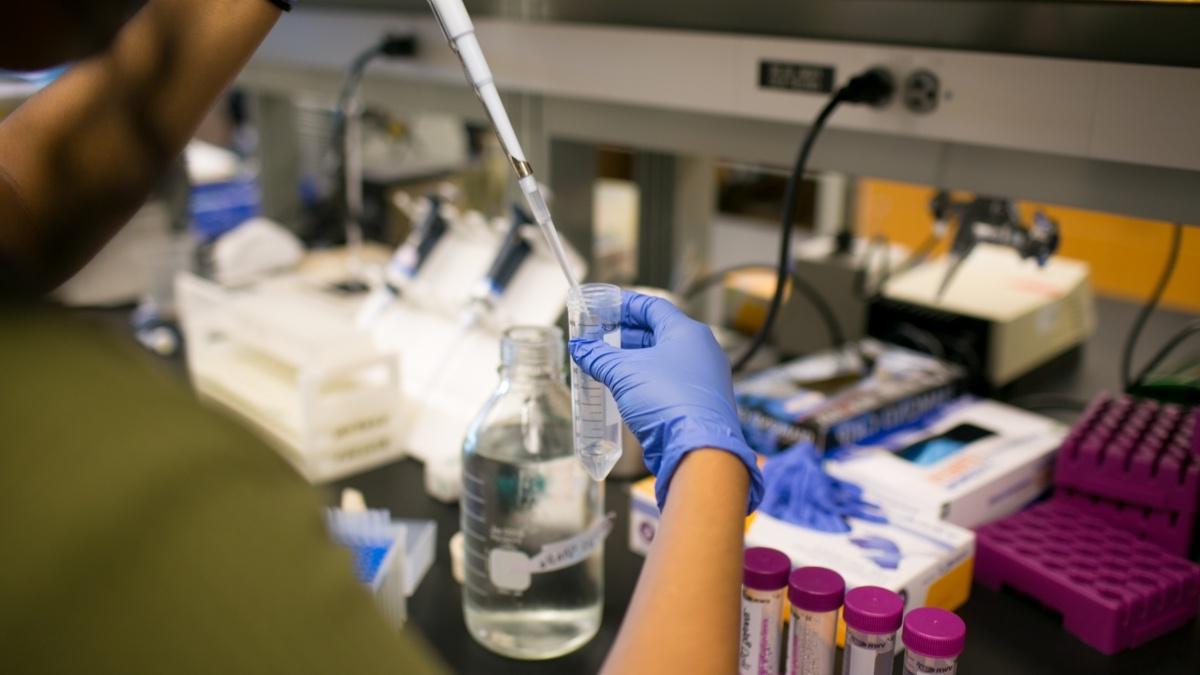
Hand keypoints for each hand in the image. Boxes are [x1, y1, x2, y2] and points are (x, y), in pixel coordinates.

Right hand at [569, 291, 763, 512]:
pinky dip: (647, 380)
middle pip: (659, 333)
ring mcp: (703, 378)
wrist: (699, 449)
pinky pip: (670, 382)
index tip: (605, 306)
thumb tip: (580, 348)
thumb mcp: (624, 373)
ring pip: (664, 360)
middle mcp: (701, 351)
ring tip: (607, 363)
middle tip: (600, 337)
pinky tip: (626, 388)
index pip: (653, 307)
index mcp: (688, 332)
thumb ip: (599, 357)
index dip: (626, 305)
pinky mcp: (699, 403)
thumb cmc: (669, 401)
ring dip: (634, 360)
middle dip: (626, 335)